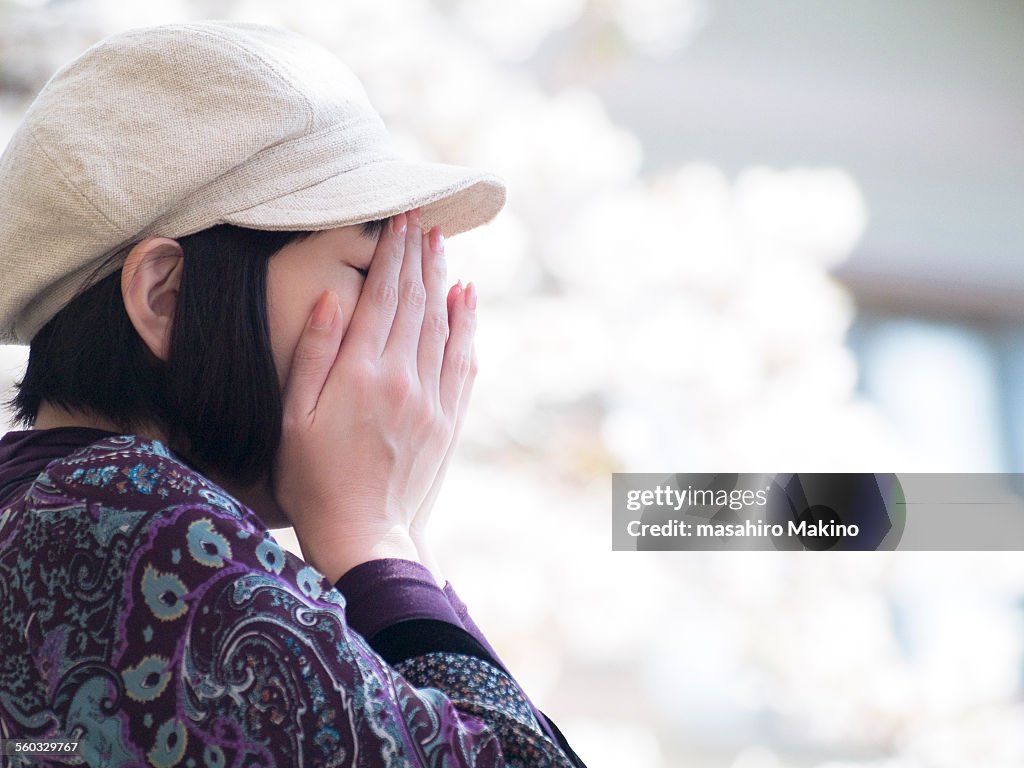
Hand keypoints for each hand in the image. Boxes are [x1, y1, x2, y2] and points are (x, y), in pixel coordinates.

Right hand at [272, 210, 476, 581]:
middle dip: (418, 256)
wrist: (364, 534)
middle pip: (415, 302)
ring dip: (442, 280)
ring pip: (443, 325)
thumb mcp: (293, 416)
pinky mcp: (448, 420)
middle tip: (421, 219)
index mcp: (361, 372)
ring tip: (441, 245)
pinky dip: (467, 324)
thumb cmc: (313, 478)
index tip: (397, 221)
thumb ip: (312, 353)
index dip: (390, 255)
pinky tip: (466, 298)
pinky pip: (463, 360)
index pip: (381, 297)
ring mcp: (431, 399)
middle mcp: (402, 378)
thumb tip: (330, 297)